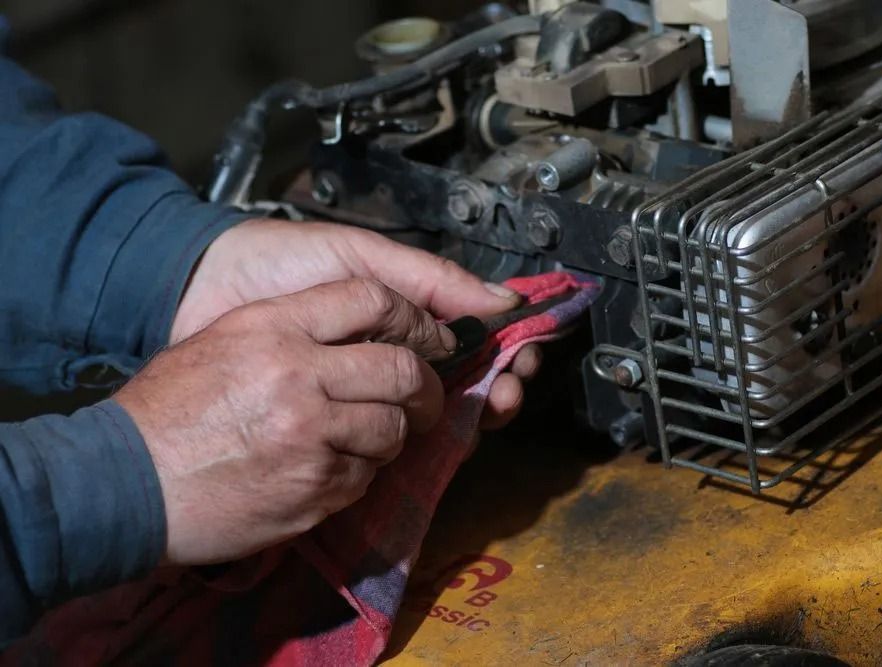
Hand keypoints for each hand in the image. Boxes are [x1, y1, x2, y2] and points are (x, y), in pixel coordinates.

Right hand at [118, 279, 451, 564]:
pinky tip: (330, 470)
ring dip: (392, 436)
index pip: (372, 299)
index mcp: (273, 326)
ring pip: (392, 429)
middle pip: (402, 370)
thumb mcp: (220, 342)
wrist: (125, 483)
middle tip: (425, 399)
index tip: (429, 338)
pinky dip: (359, 474)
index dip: (415, 319)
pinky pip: (366, 476)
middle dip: (426, 388)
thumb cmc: (167, 411)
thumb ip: (289, 330)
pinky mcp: (313, 488)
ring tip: (371, 439)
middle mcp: (298, 374)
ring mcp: (309, 434)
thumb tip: (359, 335)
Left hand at [172, 219, 541, 428]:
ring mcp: (369, 399)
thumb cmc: (277, 263)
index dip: (508, 351)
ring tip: (482, 408)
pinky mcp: (336, 432)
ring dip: (473, 415)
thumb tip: (505, 302)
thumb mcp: (358, 257)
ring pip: (441, 418)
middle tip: (504, 393)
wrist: (197, 294)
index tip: (523, 358)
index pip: (477, 340)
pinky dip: (423, 444)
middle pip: (470, 383)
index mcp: (408, 318)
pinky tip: (435, 435)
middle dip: (499, 387)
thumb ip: (428, 279)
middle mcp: (398, 360)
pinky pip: (391, 445)